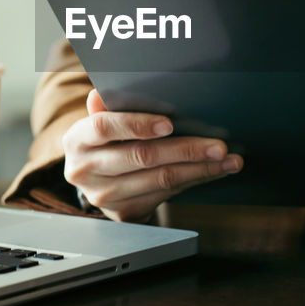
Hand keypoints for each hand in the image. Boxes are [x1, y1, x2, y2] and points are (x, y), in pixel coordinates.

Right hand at [62, 90, 242, 222]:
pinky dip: (194, 181)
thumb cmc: (106, 141)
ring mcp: (104, 196)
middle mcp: (85, 171)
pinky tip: (214, 171)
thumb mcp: (102, 122)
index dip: (137, 124)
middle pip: (141, 157)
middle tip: (218, 145)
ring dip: (200, 169)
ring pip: (160, 180)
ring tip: (228, 159)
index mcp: (77, 140)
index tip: (170, 124)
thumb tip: (103, 92)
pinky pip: (166, 195)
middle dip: (185, 149)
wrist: (98, 182)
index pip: (103, 127)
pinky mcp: (124, 213)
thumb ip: (109, 107)